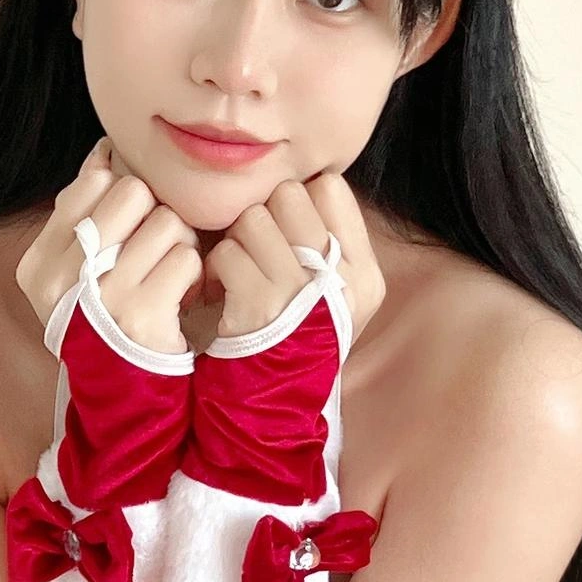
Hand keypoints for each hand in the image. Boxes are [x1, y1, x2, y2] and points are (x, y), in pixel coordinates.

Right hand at [15, 137, 203, 353]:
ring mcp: (103, 295)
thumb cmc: (106, 316)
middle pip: (133, 192)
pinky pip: (187, 257)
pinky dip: (193, 273)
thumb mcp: (74, 271)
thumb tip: (104, 151)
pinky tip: (179, 294)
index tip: (128, 226)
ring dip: (179, 245)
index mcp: (40, 262)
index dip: (122, 195)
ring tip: (167, 274)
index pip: (92, 182)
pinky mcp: (143, 315)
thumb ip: (84, 211)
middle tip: (153, 249)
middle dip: (154, 214)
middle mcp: (64, 277)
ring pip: (167, 221)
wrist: (123, 391)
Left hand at [203, 172, 385, 343]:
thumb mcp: (338, 295)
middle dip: (265, 213)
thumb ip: (330, 241)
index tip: (289, 231)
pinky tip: (223, 290)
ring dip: (237, 240)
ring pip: (252, 218)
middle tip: (260, 248)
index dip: (301, 199)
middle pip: (288, 194)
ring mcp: (299, 292)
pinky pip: (227, 252)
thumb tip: (302, 184)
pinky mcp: (258, 305)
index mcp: (364, 272)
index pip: (330, 187)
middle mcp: (339, 279)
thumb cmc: (299, 332)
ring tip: (241, 269)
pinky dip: (216, 268)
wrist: (273, 397)